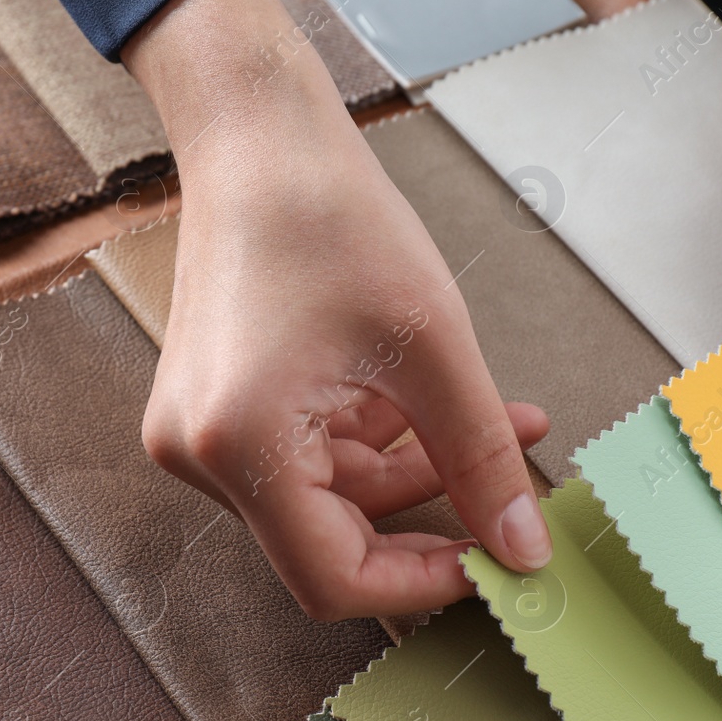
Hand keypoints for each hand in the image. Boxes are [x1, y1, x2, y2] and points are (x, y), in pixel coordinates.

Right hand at [124, 0, 551, 620]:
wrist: (258, 136)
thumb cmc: (329, 214)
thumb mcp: (432, 345)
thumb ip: (481, 458)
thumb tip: (521, 549)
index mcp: (237, 443)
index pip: (332, 577)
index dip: (422, 584)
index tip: (494, 565)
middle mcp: (199, 453)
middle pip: (331, 537)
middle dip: (432, 512)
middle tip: (514, 497)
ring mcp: (202, 431)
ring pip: (329, 493)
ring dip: (417, 465)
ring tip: (505, 420)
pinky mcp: (219, 407)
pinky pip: (309, 452)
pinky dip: (378, 436)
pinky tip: (441, 402)